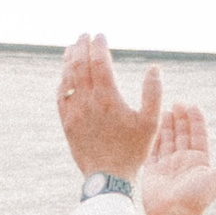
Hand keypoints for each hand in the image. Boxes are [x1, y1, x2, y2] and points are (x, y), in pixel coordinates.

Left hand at [57, 34, 160, 179]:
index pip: (99, 61)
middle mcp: (87, 102)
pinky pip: (61, 97)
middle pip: (79, 65)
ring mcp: (74, 113)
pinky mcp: (67, 124)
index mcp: (108, 98)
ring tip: (72, 49)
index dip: (98, 45)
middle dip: (81, 46)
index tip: (100, 35)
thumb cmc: (132, 151)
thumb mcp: (150, 123)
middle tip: (84, 36)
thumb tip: (154, 69)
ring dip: (69, 60)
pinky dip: (63, 82)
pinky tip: (65, 76)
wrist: (108, 179)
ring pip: (67, 79)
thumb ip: (153, 93)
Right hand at [142, 100, 215, 214]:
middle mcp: (184, 162)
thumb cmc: (197, 201)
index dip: (196, 120)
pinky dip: (153, 139)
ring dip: (167, 126)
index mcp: (199, 161)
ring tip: (164, 109)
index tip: (192, 106)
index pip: (198, 135)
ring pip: (167, 141)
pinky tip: (152, 127)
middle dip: (180, 118)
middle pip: (182, 135)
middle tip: (177, 103)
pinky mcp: (152, 172)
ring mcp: (167, 167)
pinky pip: (152, 152)